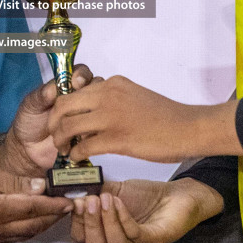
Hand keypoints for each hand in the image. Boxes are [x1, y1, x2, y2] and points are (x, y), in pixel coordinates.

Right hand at [0, 160, 72, 242]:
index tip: (70, 201)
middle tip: (68, 207)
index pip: (33, 209)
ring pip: (24, 236)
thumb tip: (41, 187)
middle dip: (52, 217)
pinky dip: (27, 231)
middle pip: (32, 226)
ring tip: (55, 214)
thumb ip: (15, 182)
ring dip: (42, 226)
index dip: (54, 206)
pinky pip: (12, 239)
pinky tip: (33, 222)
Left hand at [5, 64, 94, 174]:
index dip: (82, 75)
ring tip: (72, 125)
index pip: (80, 73)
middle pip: (96, 88)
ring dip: (88, 115)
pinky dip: (90, 132)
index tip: (77, 83)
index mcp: (65, 86)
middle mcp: (79, 98)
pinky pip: (98, 129)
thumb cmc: (29, 122)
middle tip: (77, 105)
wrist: (29, 150)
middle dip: (89, 95)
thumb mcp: (30, 105)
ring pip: (101, 107)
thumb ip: (40, 95)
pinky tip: (77, 138)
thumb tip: (52, 88)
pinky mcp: (89, 134)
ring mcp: (86, 116)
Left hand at [47, 75, 239, 163]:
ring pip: (68, 126)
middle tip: (56, 136)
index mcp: (112, 84)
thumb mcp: (133, 96)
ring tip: (64, 150)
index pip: (73, 90)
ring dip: (61, 140)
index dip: (61, 106)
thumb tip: (93, 109)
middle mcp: (108, 95)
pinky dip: (76, 154)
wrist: (188, 128)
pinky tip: (78, 159)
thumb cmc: (164, 116)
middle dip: (54, 123)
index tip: (61, 119)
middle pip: (63, 106)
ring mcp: (111, 116)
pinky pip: (84, 146)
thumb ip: (112, 98)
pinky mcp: (117, 139)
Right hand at [70, 178, 223, 242]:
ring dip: (106, 219)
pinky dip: (123, 218)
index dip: (77, 223)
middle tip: (91, 200)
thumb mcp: (113, 191)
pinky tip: (119, 202)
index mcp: (106, 239)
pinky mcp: (153, 241)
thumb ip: (93, 195)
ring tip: (106, 198)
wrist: (176, 195)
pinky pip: (133, 235)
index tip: (77, 202)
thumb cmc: (145, 196)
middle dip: (90, 222)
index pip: (82, 241)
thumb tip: (74, 197)